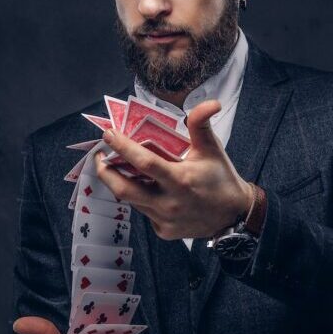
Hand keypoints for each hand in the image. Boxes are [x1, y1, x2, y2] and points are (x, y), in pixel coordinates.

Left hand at [95, 99, 252, 239]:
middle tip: (99, 157)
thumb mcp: (211, 149)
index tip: (108, 134)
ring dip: (122, 183)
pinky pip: (144, 212)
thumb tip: (211, 102)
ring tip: (118, 168)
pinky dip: (140, 198)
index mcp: (180, 180)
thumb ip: (202, 124)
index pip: (143, 162)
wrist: (233, 215)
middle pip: (123, 189)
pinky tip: (145, 189)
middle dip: (105, 172)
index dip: (122, 147)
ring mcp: (164, 219)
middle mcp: (169, 203)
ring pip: (132, 200)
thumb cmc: (221, 178)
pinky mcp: (163, 231)